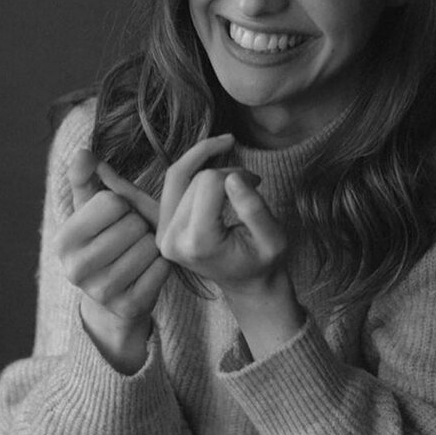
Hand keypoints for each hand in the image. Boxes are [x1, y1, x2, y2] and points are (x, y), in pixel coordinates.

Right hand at [55, 150, 170, 371]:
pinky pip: (161, 270)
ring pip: (149, 247)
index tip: (115, 218)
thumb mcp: (92, 210)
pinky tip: (149, 270)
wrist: (114, 296)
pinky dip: (162, 265)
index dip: (122, 205)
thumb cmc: (106, 239)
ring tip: (138, 253)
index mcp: (63, 240)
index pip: (112, 203)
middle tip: (130, 239)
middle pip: (133, 225)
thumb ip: (86, 179)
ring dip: (152, 246)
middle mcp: (75, 269)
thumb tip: (84, 153)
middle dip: (139, 226)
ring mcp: (101, 292)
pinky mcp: (129, 307)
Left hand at [154, 135, 285, 293]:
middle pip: (195, 179)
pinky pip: (172, 184)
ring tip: (227, 152)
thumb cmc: (263, 261)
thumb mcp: (274, 239)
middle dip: (224, 173)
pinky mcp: (161, 227)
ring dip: (204, 162)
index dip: (237, 175)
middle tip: (249, 182)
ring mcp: (162, 234)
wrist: (247, 282)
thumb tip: (232, 178)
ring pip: (179, 175)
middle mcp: (172, 239)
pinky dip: (191, 168)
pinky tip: (210, 159)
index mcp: (198, 244)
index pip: (210, 183)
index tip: (255, 183)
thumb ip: (254, 209)